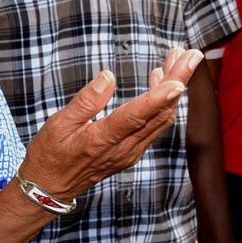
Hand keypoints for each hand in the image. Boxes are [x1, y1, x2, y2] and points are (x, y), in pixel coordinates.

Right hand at [20, 48, 202, 200]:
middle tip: (191, 54)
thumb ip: (86, 101)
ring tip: (178, 58)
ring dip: (174, 88)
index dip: (159, 98)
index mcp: (102, 140)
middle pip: (160, 113)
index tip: (180, 81)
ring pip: (162, 118)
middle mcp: (124, 148)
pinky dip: (163, 101)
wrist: (50, 189)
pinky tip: (161, 80)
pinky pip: (156, 125)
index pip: (137, 117)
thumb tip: (108, 77)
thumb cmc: (50, 154)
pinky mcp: (134, 151)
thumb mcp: (58, 124)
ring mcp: (132, 151)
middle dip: (178, 80)